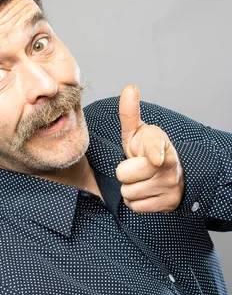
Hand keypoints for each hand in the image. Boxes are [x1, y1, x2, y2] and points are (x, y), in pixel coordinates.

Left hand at [115, 85, 184, 213]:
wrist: (169, 174)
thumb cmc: (147, 151)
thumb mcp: (138, 132)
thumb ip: (130, 113)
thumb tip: (129, 88)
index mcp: (161, 145)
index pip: (155, 150)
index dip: (154, 155)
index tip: (156, 159)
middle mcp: (169, 166)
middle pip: (123, 175)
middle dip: (124, 173)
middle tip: (135, 168)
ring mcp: (170, 186)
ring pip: (128, 193)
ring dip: (129, 188)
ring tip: (141, 180)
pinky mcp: (167, 204)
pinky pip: (135, 207)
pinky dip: (136, 202)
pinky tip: (145, 192)